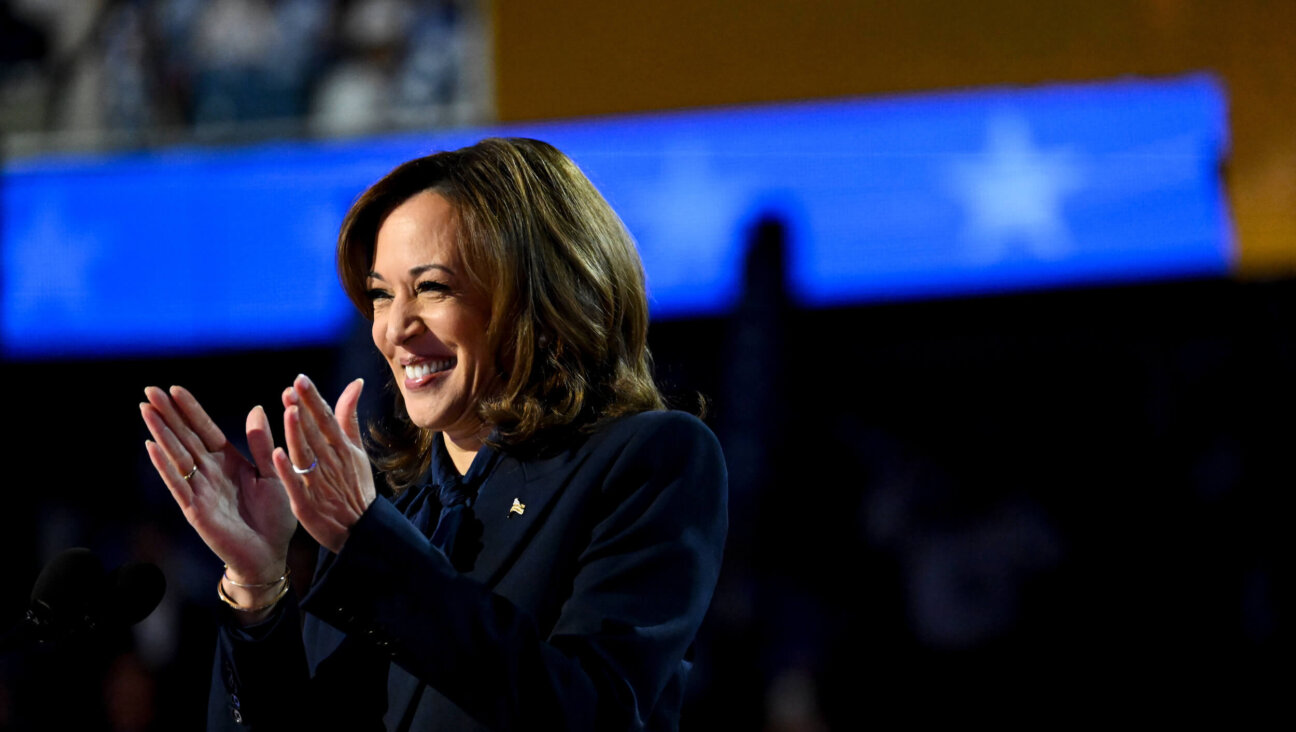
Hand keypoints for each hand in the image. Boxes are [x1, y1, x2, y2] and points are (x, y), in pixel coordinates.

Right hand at [141, 386, 295, 583]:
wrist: (271, 554)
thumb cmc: (274, 516)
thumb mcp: (273, 472)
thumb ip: (261, 443)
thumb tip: (257, 408)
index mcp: (228, 461)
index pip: (205, 429)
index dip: (190, 409)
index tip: (174, 388)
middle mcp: (210, 472)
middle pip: (185, 437)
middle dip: (167, 414)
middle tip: (148, 389)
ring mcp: (199, 490)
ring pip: (177, 455)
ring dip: (161, 433)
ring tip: (145, 410)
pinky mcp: (195, 510)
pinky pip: (178, 484)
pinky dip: (165, 465)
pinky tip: (151, 446)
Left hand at [273, 374, 374, 553]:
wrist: (362, 529)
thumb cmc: (357, 487)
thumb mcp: (357, 450)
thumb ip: (349, 417)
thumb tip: (355, 383)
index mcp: (343, 449)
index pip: (327, 419)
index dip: (314, 399)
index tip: (300, 380)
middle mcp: (331, 463)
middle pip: (315, 433)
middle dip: (304, 411)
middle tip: (290, 389)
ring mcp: (319, 484)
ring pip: (306, 455)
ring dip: (297, 434)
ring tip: (289, 412)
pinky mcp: (307, 505)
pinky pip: (296, 485)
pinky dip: (288, 471)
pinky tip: (278, 454)